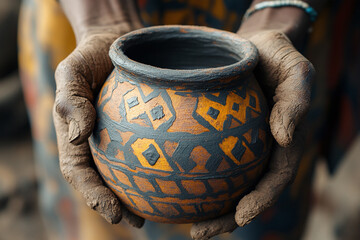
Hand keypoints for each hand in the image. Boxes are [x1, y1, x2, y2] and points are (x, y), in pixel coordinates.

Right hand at [53, 23, 143, 226]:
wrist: (116, 41)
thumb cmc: (91, 55)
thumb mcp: (72, 71)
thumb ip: (70, 100)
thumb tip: (80, 136)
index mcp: (76, 135)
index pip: (80, 173)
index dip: (94, 195)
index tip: (113, 212)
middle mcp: (97, 142)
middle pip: (104, 181)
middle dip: (117, 205)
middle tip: (137, 222)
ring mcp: (118, 137)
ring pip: (125, 172)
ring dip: (138, 194)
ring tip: (158, 211)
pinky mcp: (140, 129)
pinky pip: (148, 150)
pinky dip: (156, 167)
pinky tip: (176, 177)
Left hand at [190, 30, 314, 238]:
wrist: (254, 44)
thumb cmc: (277, 55)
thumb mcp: (295, 70)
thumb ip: (295, 101)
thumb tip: (286, 137)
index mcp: (280, 141)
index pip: (274, 178)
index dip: (260, 200)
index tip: (241, 215)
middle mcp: (258, 148)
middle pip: (245, 191)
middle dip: (226, 217)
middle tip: (199, 233)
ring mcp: (237, 144)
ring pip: (223, 182)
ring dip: (206, 206)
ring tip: (181, 223)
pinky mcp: (216, 134)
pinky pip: (204, 158)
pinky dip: (191, 175)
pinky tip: (168, 182)